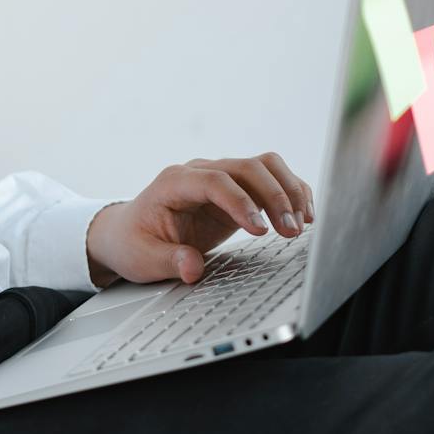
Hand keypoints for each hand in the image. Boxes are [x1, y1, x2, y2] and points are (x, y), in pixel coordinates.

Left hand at [85, 152, 315, 287]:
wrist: (129, 232)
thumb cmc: (134, 242)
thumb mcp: (142, 258)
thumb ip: (168, 261)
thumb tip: (192, 267)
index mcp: (173, 183)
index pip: (213, 181)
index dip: (240, 202)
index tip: (259, 230)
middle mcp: (199, 172)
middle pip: (247, 167)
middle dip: (274, 197)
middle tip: (291, 231)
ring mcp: (220, 177)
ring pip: (264, 166)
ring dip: (288, 191)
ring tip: (302, 224)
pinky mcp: (237, 190)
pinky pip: (270, 179)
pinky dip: (291, 192)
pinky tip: (303, 215)